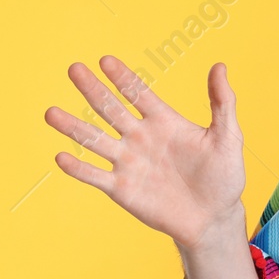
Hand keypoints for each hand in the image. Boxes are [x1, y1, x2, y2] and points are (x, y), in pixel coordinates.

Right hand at [44, 57, 246, 250]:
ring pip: (95, 140)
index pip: (138, 93)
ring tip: (50, 112)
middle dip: (92, 90)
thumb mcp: (228, 137)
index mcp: (164, 122)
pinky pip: (96, 176)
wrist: (213, 217)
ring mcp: (129, 163)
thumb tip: (220, 66)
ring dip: (73, 126)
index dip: (123, 78)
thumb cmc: (223, 176)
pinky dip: (79, 168)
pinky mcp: (122, 189)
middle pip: (111, 109)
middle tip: (73, 69)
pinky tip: (61, 156)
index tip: (105, 60)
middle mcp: (141, 138)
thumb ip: (222, 102)